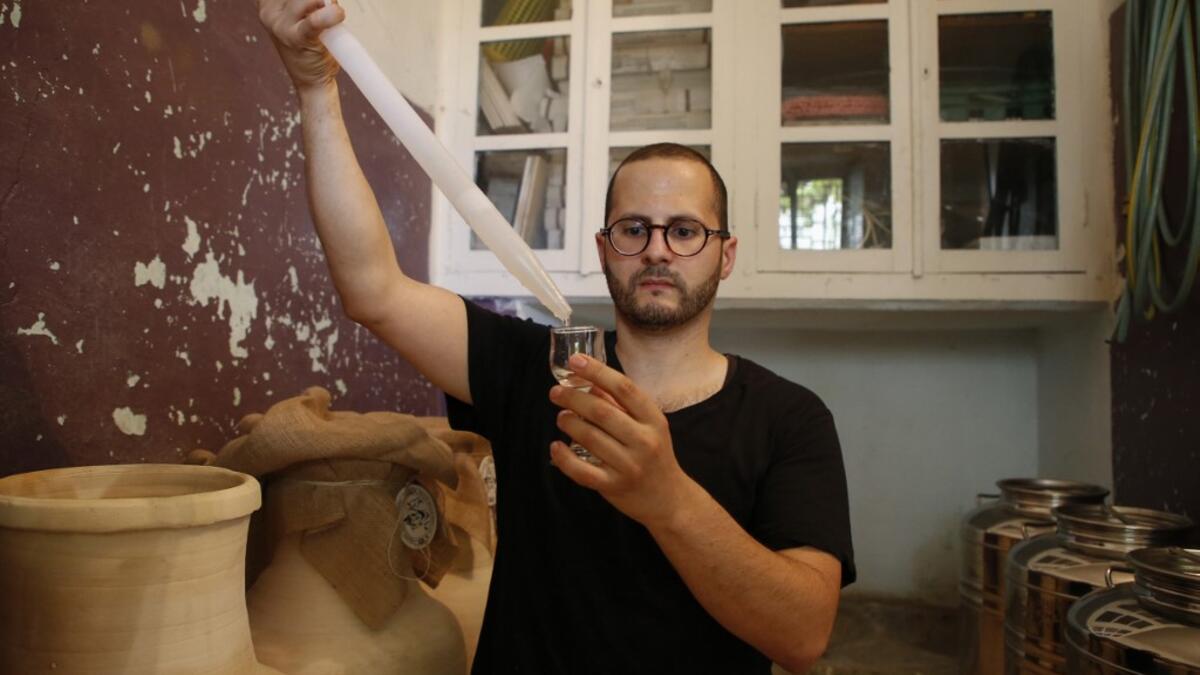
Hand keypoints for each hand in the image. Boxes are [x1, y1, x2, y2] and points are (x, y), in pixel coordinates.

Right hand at [257, 0, 344, 91]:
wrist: (312, 80)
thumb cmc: (310, 45)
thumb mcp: (301, 14)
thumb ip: (306, 1)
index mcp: (266, 2)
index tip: (317, 2)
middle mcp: (268, 11)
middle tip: (328, 4)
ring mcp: (279, 25)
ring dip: (326, 2)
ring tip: (333, 14)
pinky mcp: (295, 38)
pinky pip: (314, 20)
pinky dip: (330, 15)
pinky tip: (337, 15)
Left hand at [548, 354, 697, 528]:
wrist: (668, 499)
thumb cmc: (655, 456)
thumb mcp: (648, 426)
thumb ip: (622, 405)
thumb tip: (589, 381)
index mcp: (654, 420)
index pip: (624, 388)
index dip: (598, 372)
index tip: (576, 361)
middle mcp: (644, 441)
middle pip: (602, 412)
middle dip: (573, 398)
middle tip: (556, 392)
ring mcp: (629, 465)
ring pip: (590, 438)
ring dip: (569, 423)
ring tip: (561, 416)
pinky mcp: (613, 486)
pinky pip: (582, 471)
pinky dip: (564, 458)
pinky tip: (555, 446)